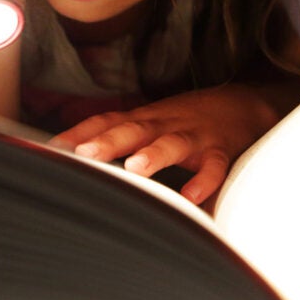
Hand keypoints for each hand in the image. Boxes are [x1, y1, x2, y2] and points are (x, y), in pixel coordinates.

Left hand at [49, 84, 279, 204]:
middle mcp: (166, 123)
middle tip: (84, 154)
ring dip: (154, 153)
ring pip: (173, 143)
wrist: (246, 103)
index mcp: (148, 118)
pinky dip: (205, 180)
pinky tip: (194, 196)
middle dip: (108, 141)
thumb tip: (79, 153)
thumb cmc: (192, 118)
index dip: (80, 132)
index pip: (108, 121)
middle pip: (134, 128)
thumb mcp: (156, 120)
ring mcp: (194, 135)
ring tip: (135, 168)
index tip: (53, 148)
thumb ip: (124, 134)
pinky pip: (214, 166)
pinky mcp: (221, 149)